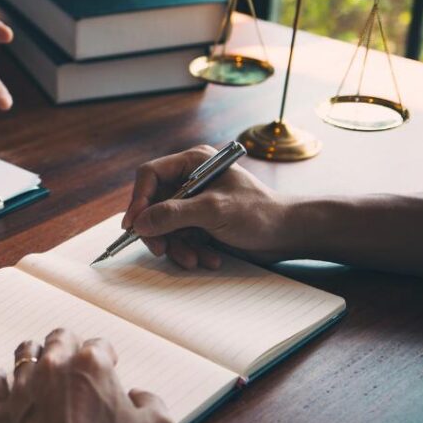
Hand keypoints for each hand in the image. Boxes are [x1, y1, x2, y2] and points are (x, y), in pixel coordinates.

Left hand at [0, 329, 175, 422]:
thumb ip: (152, 403)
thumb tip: (139, 396)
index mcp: (92, 365)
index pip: (99, 345)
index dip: (106, 355)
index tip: (107, 365)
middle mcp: (54, 368)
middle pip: (59, 340)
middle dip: (68, 345)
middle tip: (72, 358)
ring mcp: (23, 388)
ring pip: (25, 354)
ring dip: (35, 356)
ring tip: (38, 362)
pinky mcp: (1, 411)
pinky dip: (0, 378)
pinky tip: (3, 379)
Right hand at [122, 144, 293, 268]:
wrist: (289, 235)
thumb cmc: (260, 213)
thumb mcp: (214, 211)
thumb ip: (174, 214)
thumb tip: (139, 223)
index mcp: (193, 163)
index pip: (150, 176)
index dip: (138, 200)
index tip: (133, 226)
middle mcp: (190, 180)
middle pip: (153, 204)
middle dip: (159, 231)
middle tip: (161, 250)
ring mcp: (194, 203)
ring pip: (165, 226)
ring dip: (177, 246)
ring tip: (195, 259)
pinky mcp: (200, 223)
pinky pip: (179, 238)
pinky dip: (189, 251)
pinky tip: (208, 258)